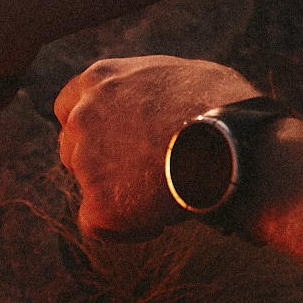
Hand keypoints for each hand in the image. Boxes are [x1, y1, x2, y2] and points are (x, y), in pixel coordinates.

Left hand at [53, 55, 263, 240]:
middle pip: (71, 148)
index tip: (112, 141)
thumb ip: (149, 86)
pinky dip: (122, 228)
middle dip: (100, 163)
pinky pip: (97, 224)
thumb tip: (154, 99)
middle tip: (140, 174)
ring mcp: (86, 161)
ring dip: (118, 193)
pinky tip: (157, 223)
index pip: (68, 106)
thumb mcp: (184, 73)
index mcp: (100, 80)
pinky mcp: (99, 203)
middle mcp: (83, 116)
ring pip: (89, 186)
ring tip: (164, 197)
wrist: (234, 149)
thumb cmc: (225, 107)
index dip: (89, 127)